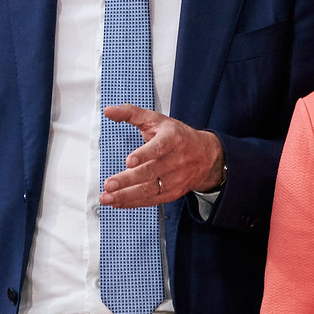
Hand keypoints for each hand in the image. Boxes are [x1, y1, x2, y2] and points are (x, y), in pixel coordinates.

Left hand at [99, 107, 225, 208]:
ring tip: (108, 197)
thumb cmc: (176, 136)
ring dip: (126, 195)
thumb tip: (109, 111)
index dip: (144, 154)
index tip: (129, 161)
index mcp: (172, 138)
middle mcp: (176, 160)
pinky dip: (133, 202)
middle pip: (150, 171)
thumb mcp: (156, 119)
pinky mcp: (173, 193)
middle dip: (127, 180)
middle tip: (109, 184)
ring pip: (149, 189)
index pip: (159, 147)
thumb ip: (131, 113)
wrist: (205, 156)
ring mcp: (175, 179)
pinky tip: (118, 202)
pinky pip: (152, 200)